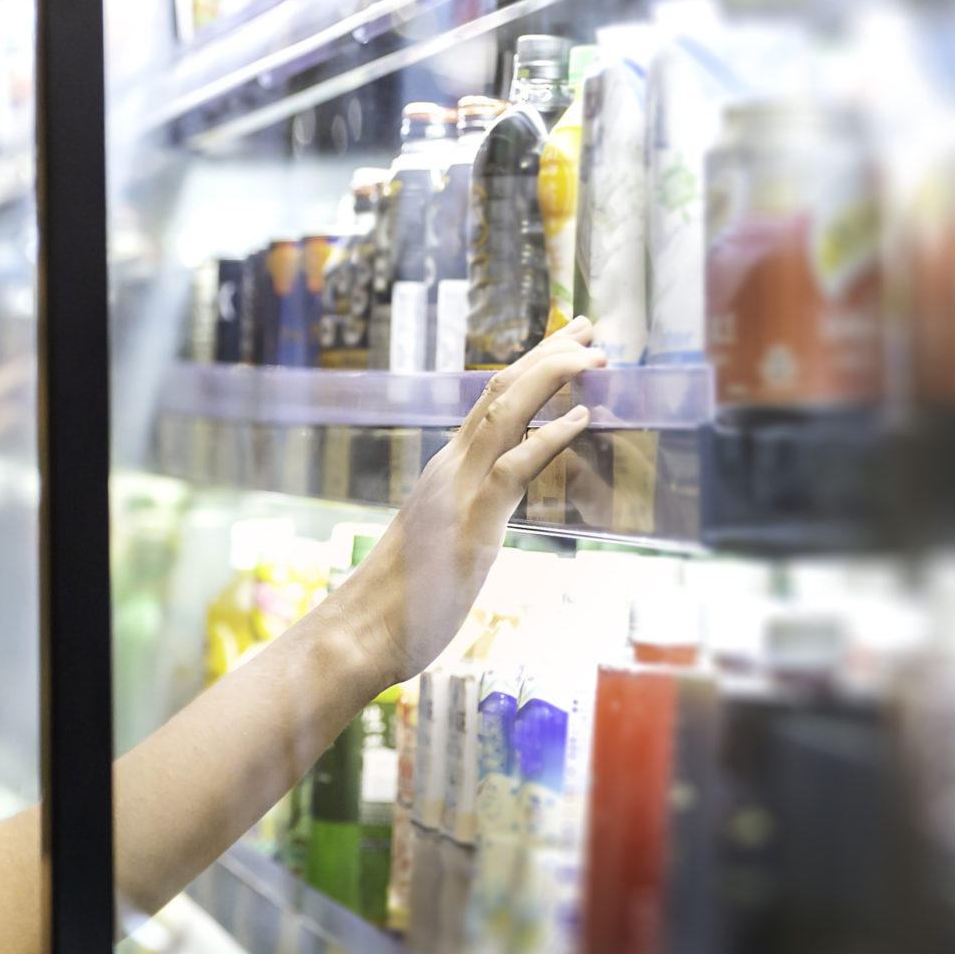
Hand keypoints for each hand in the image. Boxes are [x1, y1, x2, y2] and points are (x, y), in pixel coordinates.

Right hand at [338, 317, 603, 686]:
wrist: (363, 629)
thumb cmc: (401, 600)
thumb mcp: (442, 542)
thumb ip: (465, 516)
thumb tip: (485, 513)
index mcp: (446, 471)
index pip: (490, 404)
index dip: (528, 369)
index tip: (561, 344)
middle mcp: (451, 468)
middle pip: (501, 392)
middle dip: (546, 353)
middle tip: (584, 324)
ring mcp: (459, 491)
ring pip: (506, 412)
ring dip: (552, 376)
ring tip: (592, 351)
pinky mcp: (471, 522)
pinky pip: (516, 466)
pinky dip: (551, 435)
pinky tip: (582, 414)